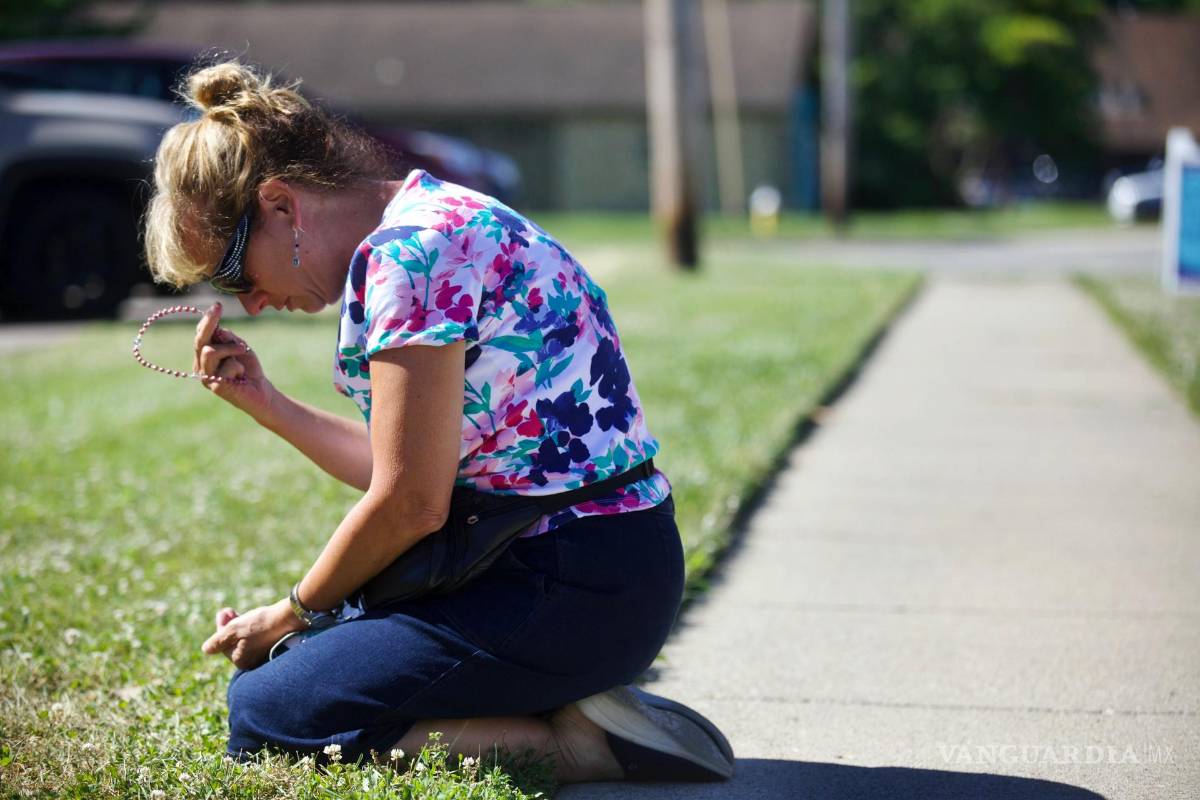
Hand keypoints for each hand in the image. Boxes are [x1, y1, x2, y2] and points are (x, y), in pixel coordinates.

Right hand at [193, 302, 275, 420]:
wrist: (260, 390)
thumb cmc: (249, 368)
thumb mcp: (239, 347)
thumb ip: (227, 338)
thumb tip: (216, 328)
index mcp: (204, 355)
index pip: (201, 334)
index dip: (207, 319)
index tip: (217, 305)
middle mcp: (201, 365)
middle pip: (199, 341)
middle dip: (209, 323)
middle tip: (218, 308)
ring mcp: (206, 377)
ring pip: (210, 352)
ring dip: (231, 348)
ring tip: (243, 351)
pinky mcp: (215, 387)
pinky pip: (225, 366)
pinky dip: (238, 366)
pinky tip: (241, 375)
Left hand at [201, 599, 304, 669]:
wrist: (288, 617)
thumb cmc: (260, 623)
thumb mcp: (234, 629)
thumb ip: (217, 641)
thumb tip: (206, 650)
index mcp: (240, 660)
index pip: (222, 644)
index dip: (220, 627)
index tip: (223, 612)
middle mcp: (250, 661)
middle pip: (232, 643)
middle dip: (228, 626)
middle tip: (228, 610)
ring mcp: (260, 655)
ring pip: (242, 639)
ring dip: (237, 625)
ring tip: (237, 612)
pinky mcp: (269, 647)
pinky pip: (252, 639)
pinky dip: (248, 629)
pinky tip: (250, 619)